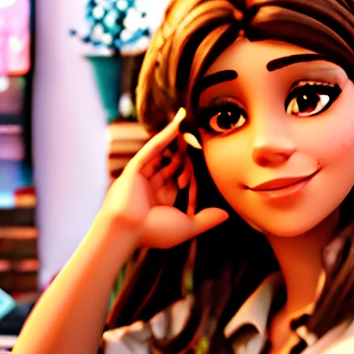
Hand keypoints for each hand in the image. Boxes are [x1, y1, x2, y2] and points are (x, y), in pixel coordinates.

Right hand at [102, 111, 230, 254]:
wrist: (127, 230)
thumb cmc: (154, 232)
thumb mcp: (186, 227)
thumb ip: (206, 219)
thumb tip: (226, 215)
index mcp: (161, 200)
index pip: (180, 182)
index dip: (191, 183)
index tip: (191, 195)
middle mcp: (151, 186)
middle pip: (173, 165)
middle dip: (185, 160)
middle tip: (197, 145)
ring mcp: (142, 176)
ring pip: (164, 154)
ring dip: (177, 141)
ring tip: (190, 124)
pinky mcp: (135, 167)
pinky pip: (153, 147)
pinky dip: (166, 134)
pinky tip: (179, 120)